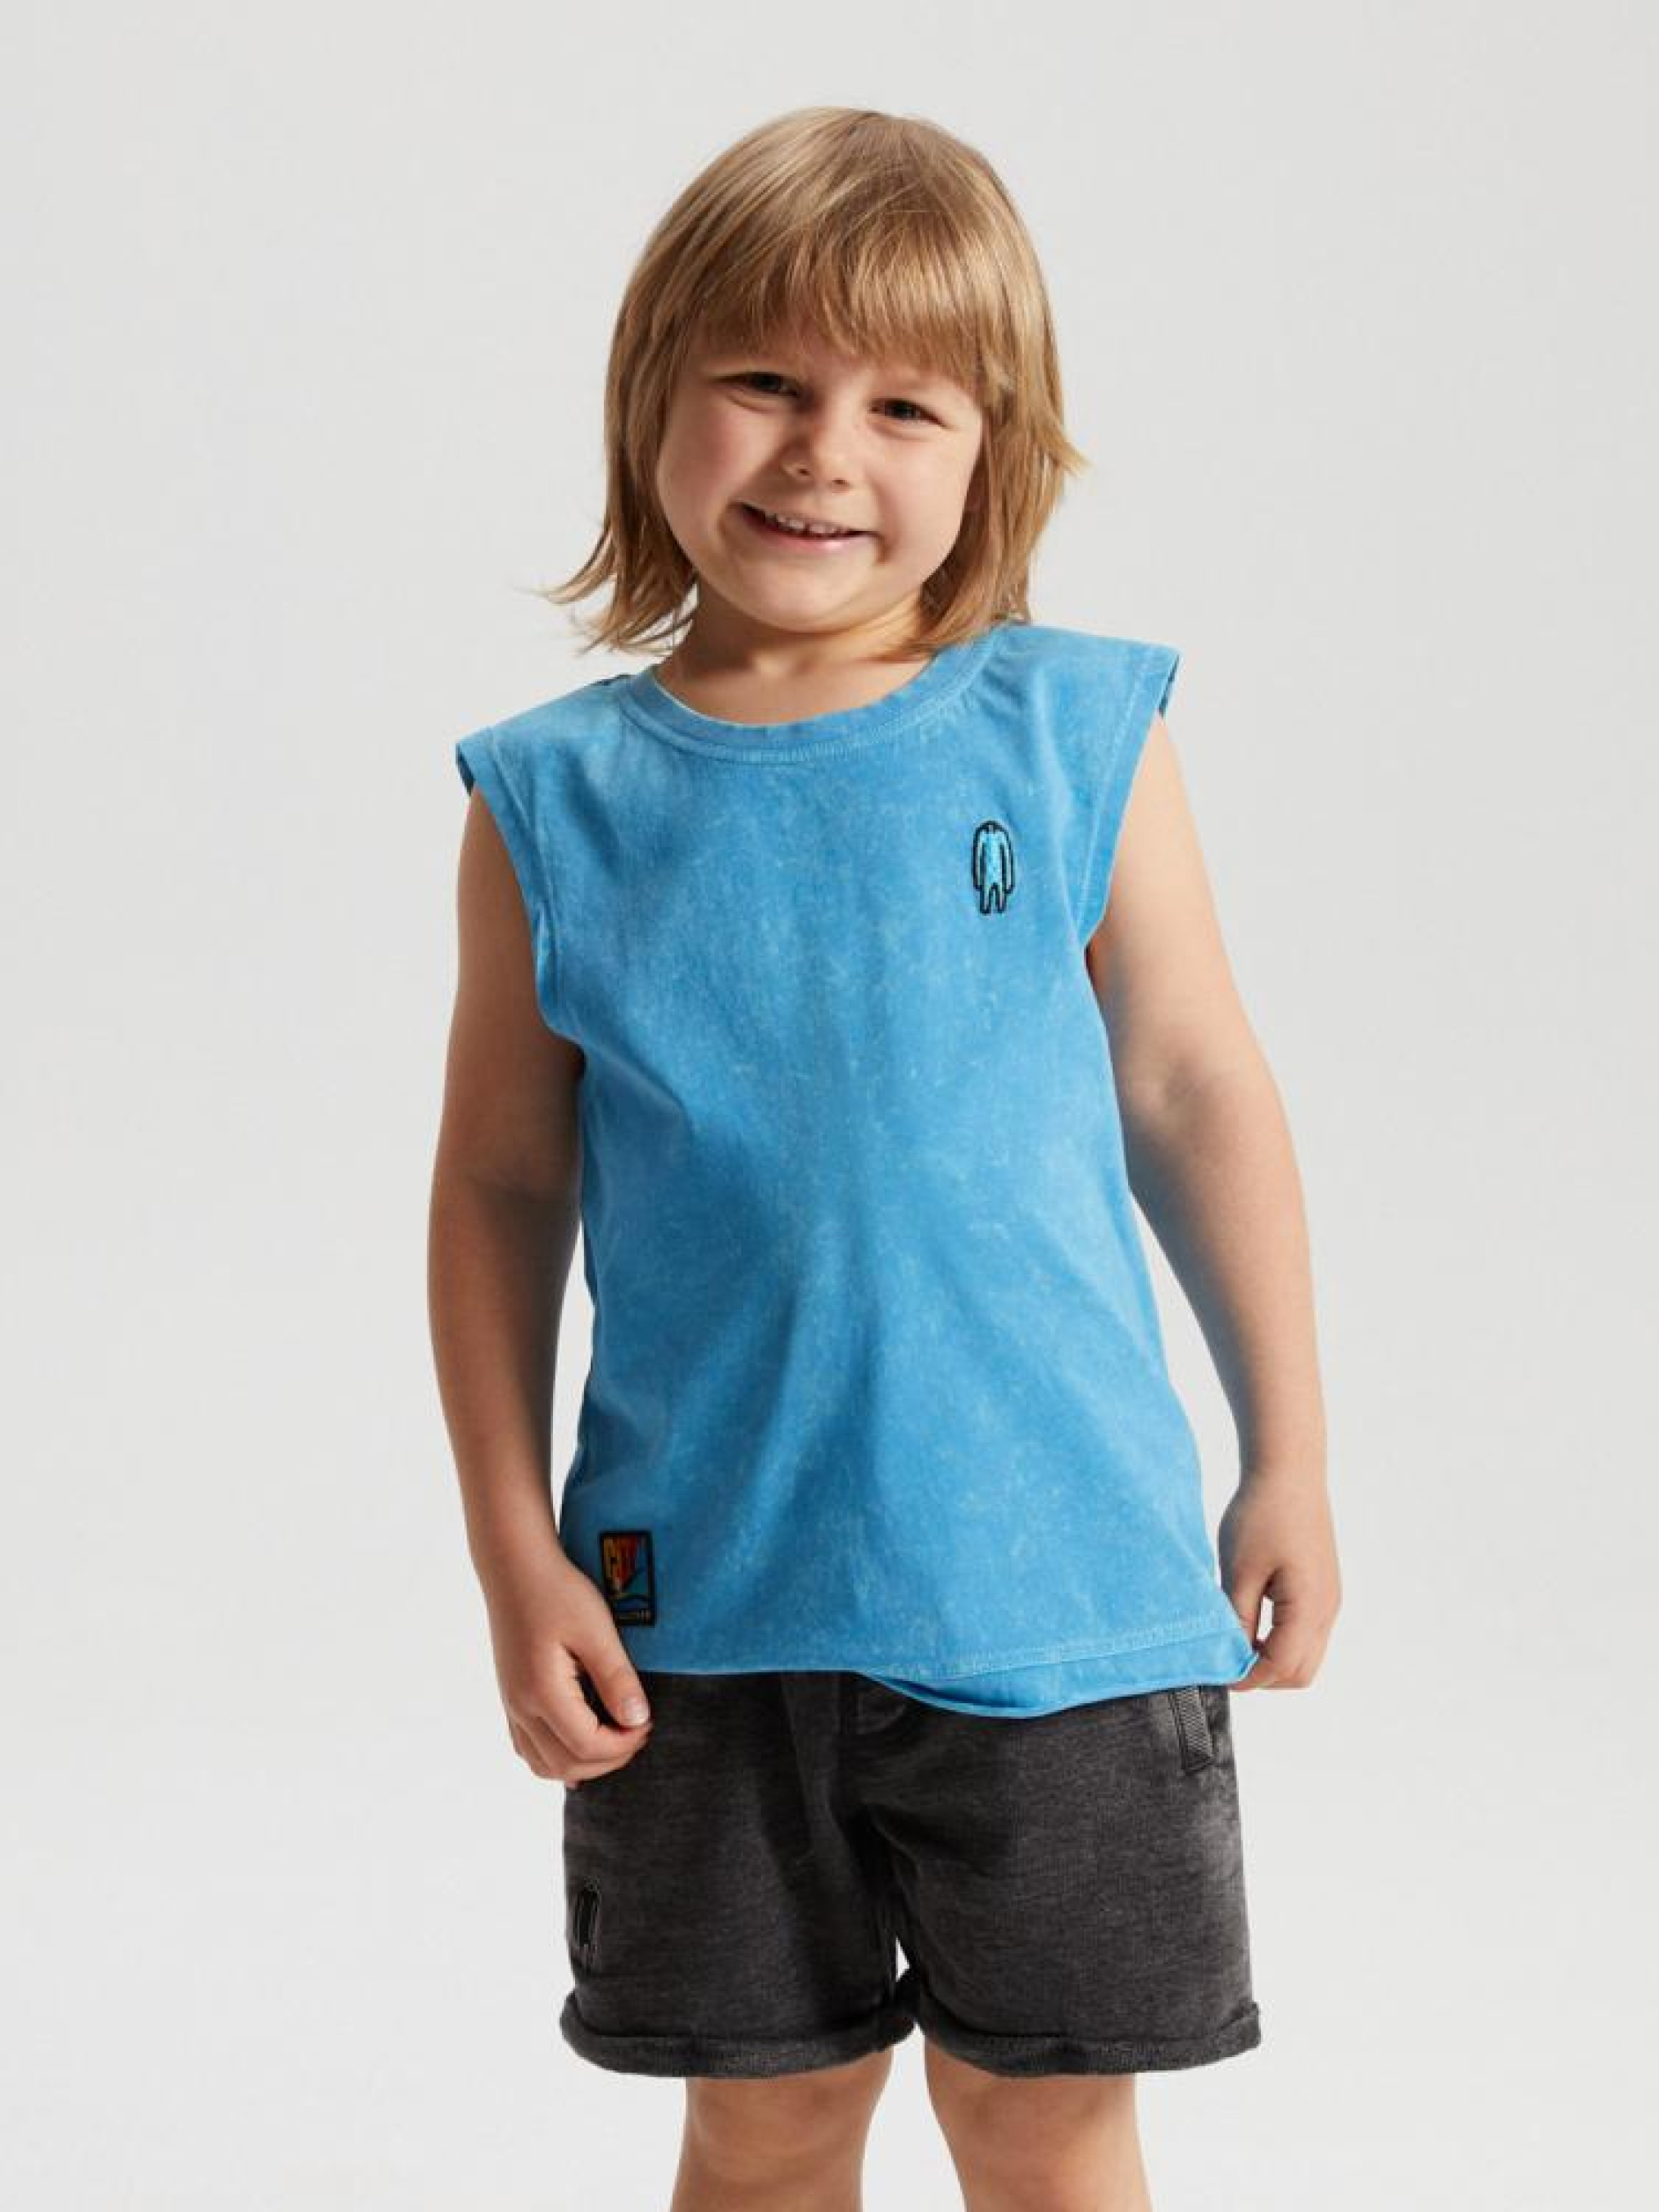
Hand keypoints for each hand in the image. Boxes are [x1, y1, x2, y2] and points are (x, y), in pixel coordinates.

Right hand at [480, 1546, 655, 1786]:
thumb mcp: (596, 1630)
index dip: (624, 1744)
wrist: (515, 1567)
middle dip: (609, 1759)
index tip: (648, 1722)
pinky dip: (558, 1757)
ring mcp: (511, 1705)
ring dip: (583, 1764)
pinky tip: (581, 1743)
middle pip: (566, 1765)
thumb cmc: (557, 1591)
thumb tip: (638, 1721)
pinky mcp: (511, 1698)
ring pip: (543, 1765)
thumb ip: (617, 1678)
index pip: (587, 1747)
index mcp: (541, 1692)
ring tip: (615, 1739)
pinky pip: (529, 1748)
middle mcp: (520, 1707)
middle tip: (639, 1731)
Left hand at [1218, 1468, 1341, 1690]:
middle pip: (1300, 1672)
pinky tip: (1253, 1621)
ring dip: (1273, 1659)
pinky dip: (1282, 1641)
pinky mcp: (1324, 1590)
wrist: (1288, 1471)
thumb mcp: (1238, 1570)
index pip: (1280, 1667)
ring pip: (1307, 1656)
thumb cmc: (1261, 1515)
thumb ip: (1237, 1620)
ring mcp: (1329, 1601)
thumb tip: (1231, 1659)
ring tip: (1237, 1639)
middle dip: (1263, 1676)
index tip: (1214, 1670)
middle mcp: (1328, 1610)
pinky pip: (1308, 1634)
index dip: (1246, 1677)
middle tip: (1226, 1658)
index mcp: (1309, 1607)